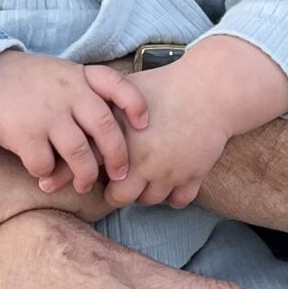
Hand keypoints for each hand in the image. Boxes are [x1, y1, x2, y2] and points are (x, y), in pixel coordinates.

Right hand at [0, 52, 147, 195]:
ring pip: (80, 154)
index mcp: (80, 76)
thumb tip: (121, 127)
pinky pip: (45, 164)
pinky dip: (47, 174)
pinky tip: (44, 176)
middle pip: (105, 129)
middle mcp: (68, 93)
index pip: (119, 86)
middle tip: (120, 174)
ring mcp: (47, 114)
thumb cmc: (30, 82)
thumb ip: (88, 92)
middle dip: (118, 157)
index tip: (143, 126)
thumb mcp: (63, 73)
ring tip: (84, 184)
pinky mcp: (25, 133)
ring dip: (86, 175)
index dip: (136, 106)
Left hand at [99, 62, 234, 209]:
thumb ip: (101, 112)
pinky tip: (169, 181)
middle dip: (117, 190)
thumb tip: (79, 125)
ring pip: (149, 201)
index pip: (92, 173)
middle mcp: (142, 163)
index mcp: (120, 142)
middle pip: (119, 198)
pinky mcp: (192, 177)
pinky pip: (178, 202)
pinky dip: (173, 196)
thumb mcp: (124, 93)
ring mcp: (167, 173)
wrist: (208, 89)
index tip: (96, 168)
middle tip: (121, 178)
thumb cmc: (164, 87)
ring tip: (146, 176)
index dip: (90, 173)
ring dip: (145, 192)